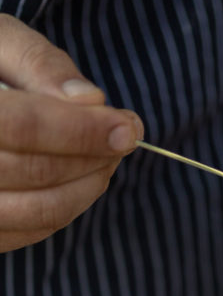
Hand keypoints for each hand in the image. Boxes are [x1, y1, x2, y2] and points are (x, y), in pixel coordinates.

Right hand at [0, 14, 143, 251]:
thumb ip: (40, 63)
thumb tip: (90, 101)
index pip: (21, 126)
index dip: (80, 128)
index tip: (129, 127)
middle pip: (34, 170)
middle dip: (94, 155)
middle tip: (126, 137)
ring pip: (37, 210)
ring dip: (88, 186)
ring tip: (107, 156)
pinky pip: (28, 232)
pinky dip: (66, 207)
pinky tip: (80, 177)